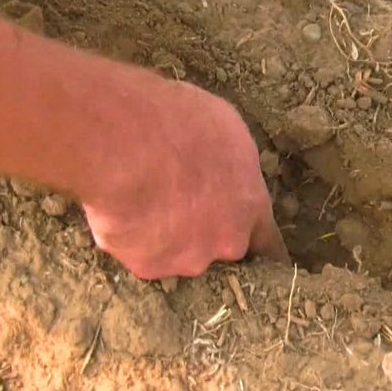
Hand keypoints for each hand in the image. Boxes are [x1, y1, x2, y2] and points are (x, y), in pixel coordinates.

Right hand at [80, 79, 288, 279]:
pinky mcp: (149, 267)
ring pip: (179, 255)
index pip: (269, 246)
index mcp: (250, 207)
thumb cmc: (177, 123)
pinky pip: (142, 255)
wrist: (125, 144)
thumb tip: (227, 174)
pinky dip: (133, 240)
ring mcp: (187, 259)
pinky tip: (121, 213)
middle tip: (177, 205)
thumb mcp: (224, 129)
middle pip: (220, 249)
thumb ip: (232, 167)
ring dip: (167, 238)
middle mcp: (225, 242)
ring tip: (143, 203)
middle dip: (205, 235)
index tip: (259, 257)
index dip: (260, 249)